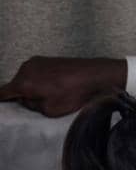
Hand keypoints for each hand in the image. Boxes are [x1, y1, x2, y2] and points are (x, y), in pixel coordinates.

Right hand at [0, 56, 125, 116]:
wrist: (93, 75)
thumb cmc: (73, 94)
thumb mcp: (49, 110)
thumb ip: (31, 106)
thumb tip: (26, 99)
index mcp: (22, 83)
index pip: (2, 93)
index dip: (2, 100)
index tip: (4, 104)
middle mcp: (25, 69)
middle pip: (15, 86)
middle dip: (23, 95)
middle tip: (40, 103)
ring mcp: (35, 61)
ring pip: (27, 79)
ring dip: (33, 87)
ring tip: (53, 93)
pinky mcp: (45, 59)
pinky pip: (37, 73)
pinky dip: (42, 80)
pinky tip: (57, 85)